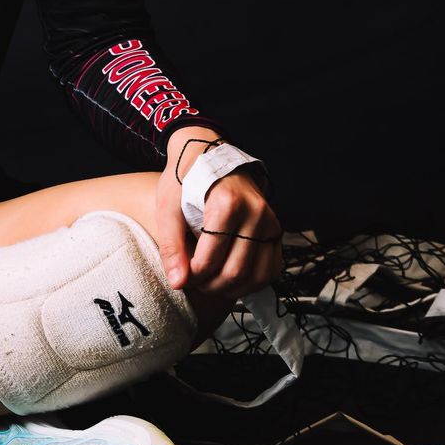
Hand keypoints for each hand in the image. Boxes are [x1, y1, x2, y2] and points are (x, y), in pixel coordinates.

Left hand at [152, 136, 282, 307]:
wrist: (208, 156)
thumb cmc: (185, 179)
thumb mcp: (168, 207)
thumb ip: (171, 246)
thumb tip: (178, 282)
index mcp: (227, 204)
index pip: (211, 258)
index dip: (193, 276)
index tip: (181, 276)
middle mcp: (256, 213)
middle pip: (236, 271)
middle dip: (211, 286)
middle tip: (194, 283)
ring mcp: (270, 222)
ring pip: (258, 276)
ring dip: (232, 289)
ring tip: (210, 283)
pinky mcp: (276, 230)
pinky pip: (271, 269)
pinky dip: (252, 283)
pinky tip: (231, 280)